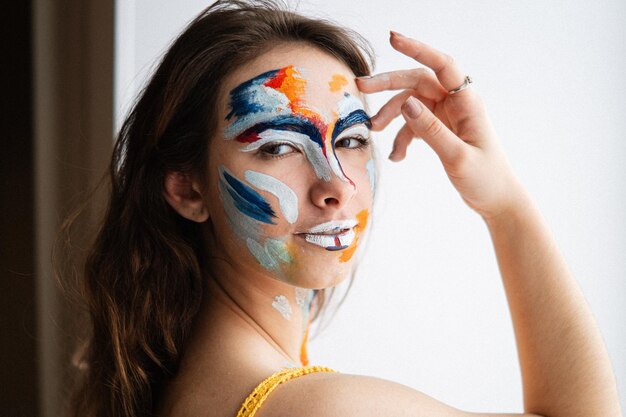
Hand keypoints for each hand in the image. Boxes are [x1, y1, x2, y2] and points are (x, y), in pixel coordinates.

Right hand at [357, 31, 526, 219]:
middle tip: (362, 87)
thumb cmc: (486, 178)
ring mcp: (446, 116)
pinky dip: (401, 138)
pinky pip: (413, 125)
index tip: (392, 39)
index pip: (441, 65)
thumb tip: (406, 104)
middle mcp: (455, 103)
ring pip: (411, 104)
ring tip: (374, 131)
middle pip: (418, 82)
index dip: (418, 49)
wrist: (497, 200)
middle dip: (389, 84)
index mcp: (467, 102)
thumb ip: (432, 130)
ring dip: (391, 115)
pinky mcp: (440, 130)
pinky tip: (397, 157)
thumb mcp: (458, 157)